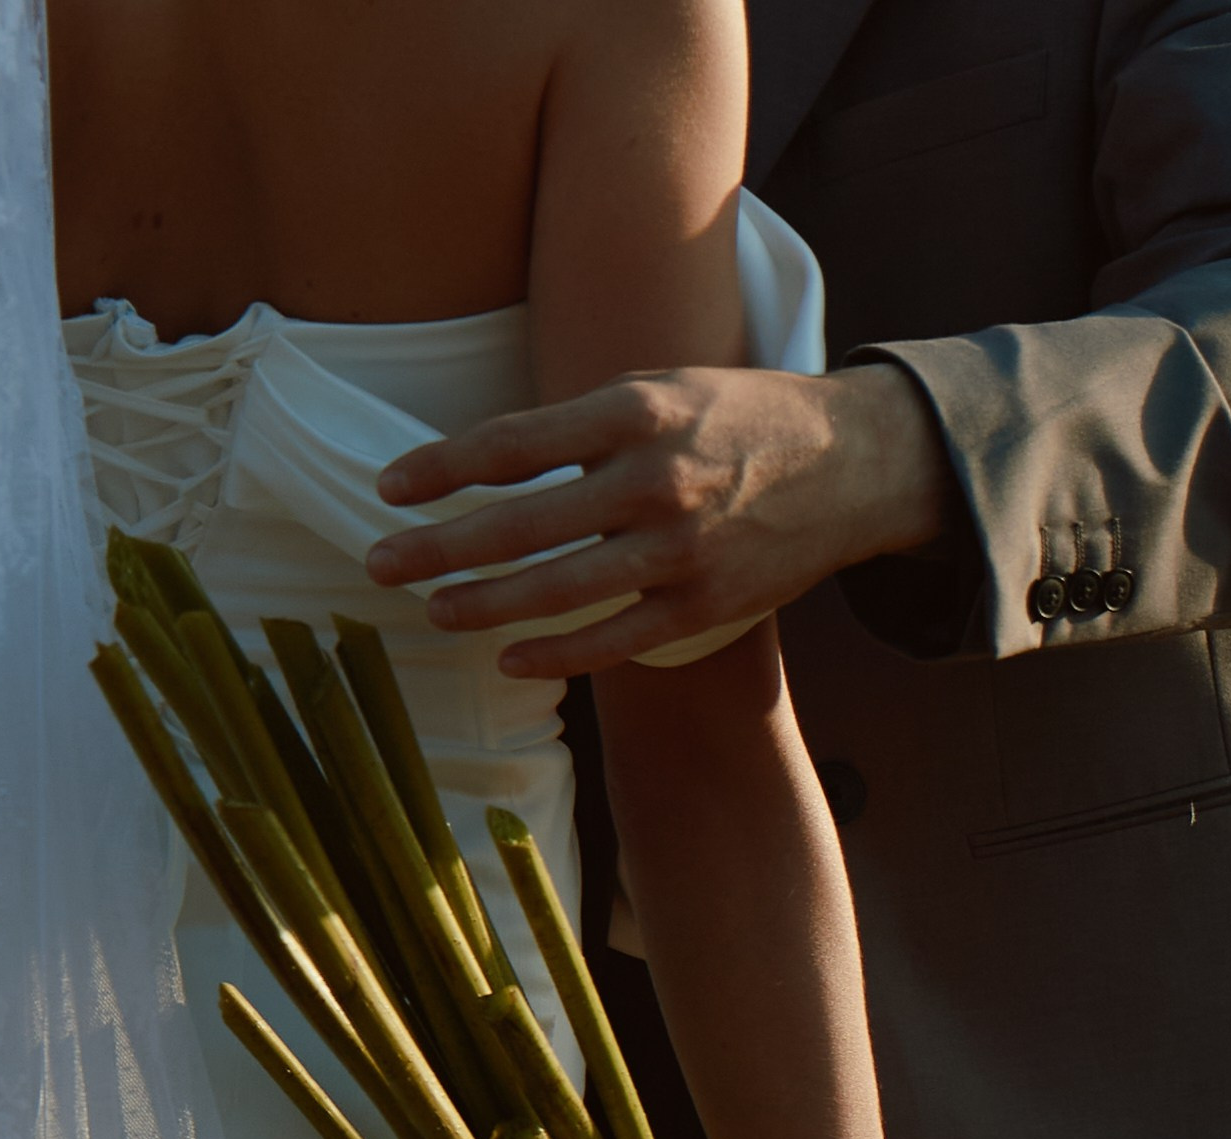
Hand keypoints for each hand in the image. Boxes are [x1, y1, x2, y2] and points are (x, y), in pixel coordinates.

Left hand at [366, 362, 953, 677]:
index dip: (442, 469)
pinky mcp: (704, 608)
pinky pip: (615, 640)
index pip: (512, 443)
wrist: (850, 465)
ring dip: (484, 604)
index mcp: (635, 412)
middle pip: (520, 522)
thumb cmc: (739, 419)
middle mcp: (653, 481)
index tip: (389, 488)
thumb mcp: (664, 390)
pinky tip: (510, 657)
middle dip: (440, 547)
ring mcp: (680, 552)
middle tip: (380, 563)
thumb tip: (495, 462)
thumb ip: (585, 425)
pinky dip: (557, 653)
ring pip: (559, 589)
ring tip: (433, 609)